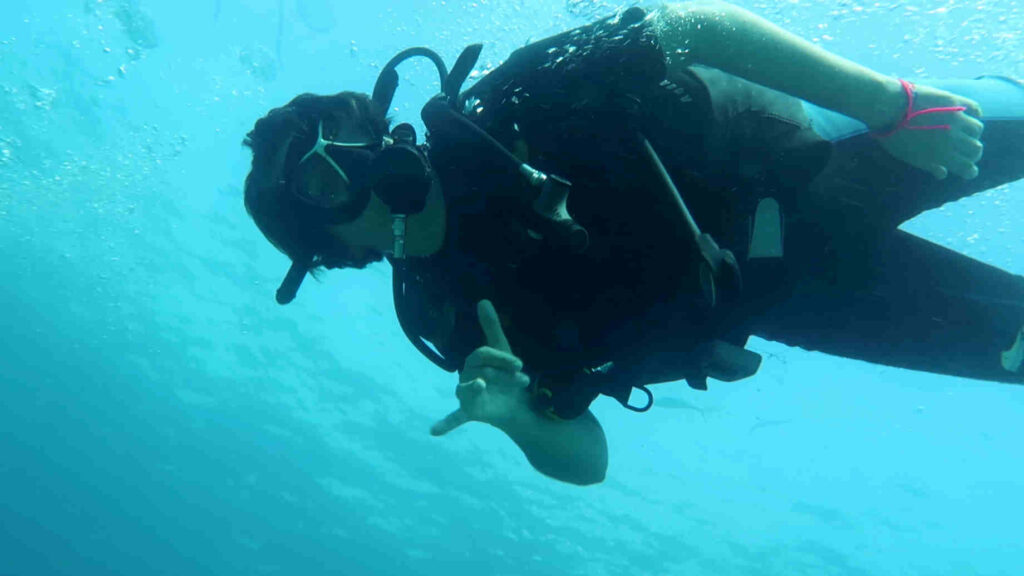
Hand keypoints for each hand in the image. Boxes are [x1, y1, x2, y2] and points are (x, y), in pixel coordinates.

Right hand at [430, 300, 530, 435]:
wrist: (519, 406)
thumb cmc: (506, 376)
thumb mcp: (503, 352)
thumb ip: (492, 327)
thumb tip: (483, 300)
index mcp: (474, 363)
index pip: (482, 355)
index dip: (501, 358)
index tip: (520, 364)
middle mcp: (466, 377)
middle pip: (479, 370)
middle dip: (502, 374)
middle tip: (523, 380)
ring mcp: (466, 396)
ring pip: (468, 389)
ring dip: (480, 388)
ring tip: (482, 385)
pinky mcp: (471, 412)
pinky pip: (455, 417)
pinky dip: (445, 423)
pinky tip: (434, 431)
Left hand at [875, 83, 984, 179]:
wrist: (890, 108)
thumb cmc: (894, 135)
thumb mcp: (909, 156)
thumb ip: (929, 165)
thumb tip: (943, 174)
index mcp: (942, 155)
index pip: (967, 167)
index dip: (970, 171)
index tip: (969, 171)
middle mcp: (953, 138)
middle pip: (976, 149)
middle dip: (973, 153)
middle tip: (968, 152)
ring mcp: (956, 118)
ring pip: (977, 129)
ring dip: (973, 134)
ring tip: (966, 133)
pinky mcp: (955, 101)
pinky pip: (975, 109)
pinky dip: (976, 114)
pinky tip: (969, 116)